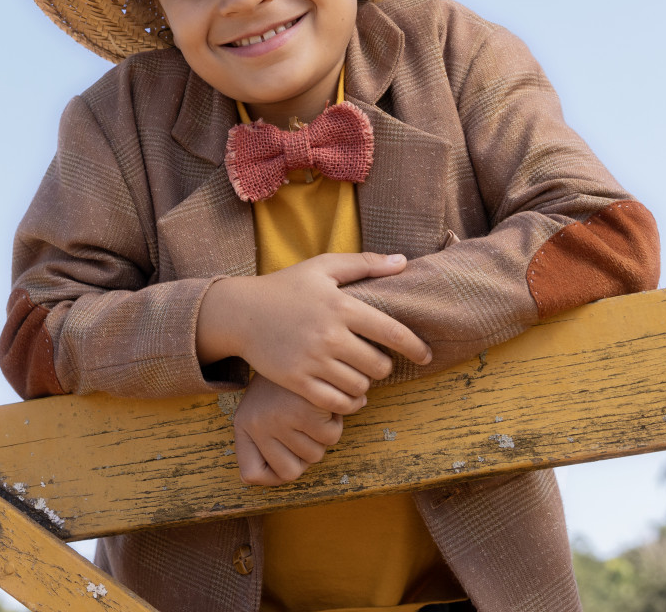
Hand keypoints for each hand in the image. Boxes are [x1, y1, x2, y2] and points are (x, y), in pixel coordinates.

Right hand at [196, 252, 431, 410]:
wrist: (240, 312)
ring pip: (359, 386)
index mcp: (341, 305)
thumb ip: (364, 263)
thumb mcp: (322, 267)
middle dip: (383, 366)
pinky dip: (348, 402)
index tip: (426, 355)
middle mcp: (329, 334)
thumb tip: (404, 262)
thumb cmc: (285, 287)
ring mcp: (312, 360)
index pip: (393, 332)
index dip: (416, 347)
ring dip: (364, 384)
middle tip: (374, 362)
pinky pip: (336, 403)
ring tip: (357, 376)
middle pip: (379, 366)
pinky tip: (346, 394)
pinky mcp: (297, 380)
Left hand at [232, 373, 344, 485]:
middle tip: (305, 426)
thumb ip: (267, 442)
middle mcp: (256, 425)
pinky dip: (335, 421)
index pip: (252, 474)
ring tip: (314, 410)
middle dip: (305, 452)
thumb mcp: (264, 408)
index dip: (272, 474)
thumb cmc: (286, 382)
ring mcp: (278, 419)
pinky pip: (330, 436)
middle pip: (292, 472)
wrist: (298, 337)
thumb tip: (266, 479)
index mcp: (243, 425)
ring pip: (315, 455)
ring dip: (322, 435)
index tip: (286, 457)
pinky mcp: (303, 410)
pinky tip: (325, 402)